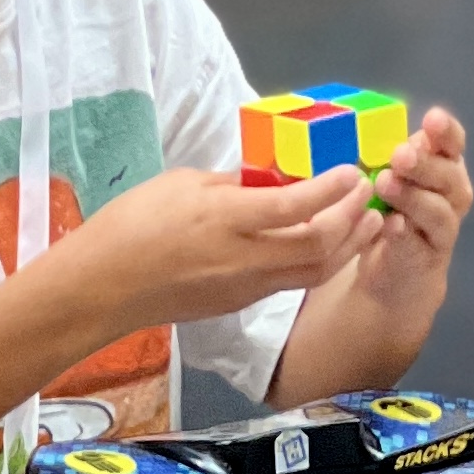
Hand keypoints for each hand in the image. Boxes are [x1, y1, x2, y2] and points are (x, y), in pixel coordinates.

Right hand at [71, 163, 382, 333]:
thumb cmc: (134, 224)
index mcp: (226, 220)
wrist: (105, 285)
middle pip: (319, 245)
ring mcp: (246, 286)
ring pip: (315, 271)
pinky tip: (328, 243)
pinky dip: (320, 261)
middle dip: (351, 217)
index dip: (331, 189)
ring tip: (368, 221)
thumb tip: (271, 179)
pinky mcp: (242, 302)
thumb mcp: (184, 185)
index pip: (295, 205)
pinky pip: (293, 281)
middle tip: (367, 192)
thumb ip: (234, 184)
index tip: (352, 171)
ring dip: (348, 245)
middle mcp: (244, 258)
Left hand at [358, 107, 473, 323]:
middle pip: (448, 175)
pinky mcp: (428, 257)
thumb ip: (383, 156)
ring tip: (385, 184)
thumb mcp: (385, 176)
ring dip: (412, 196)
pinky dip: (404, 233)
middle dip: (424, 164)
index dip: (446, 132)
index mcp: (442, 165)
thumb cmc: (389, 208)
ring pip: (437, 210)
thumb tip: (359, 127)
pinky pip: (418, 243)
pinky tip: (390, 224)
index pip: (452, 143)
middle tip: (400, 156)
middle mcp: (452, 194)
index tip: (432, 119)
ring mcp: (444, 227)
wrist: (394, 271)